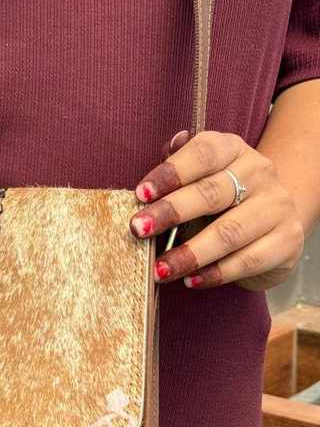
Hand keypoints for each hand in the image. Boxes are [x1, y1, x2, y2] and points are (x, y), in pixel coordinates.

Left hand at [128, 130, 304, 290]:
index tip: (141, 194)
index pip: (202, 154)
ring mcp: (277, 206)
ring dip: (189, 254)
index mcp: (232, 148)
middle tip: (138, 230)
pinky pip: (247, 261)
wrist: (270, 218)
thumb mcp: (195, 176)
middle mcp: (259, 172)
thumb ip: (176, 165)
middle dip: (171, 213)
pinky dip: (214, 274)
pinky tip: (190, 281)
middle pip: (211, 193)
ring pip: (229, 233)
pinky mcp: (287, 241)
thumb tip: (170, 146)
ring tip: (160, 268)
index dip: (170, 173)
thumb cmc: (217, 196)